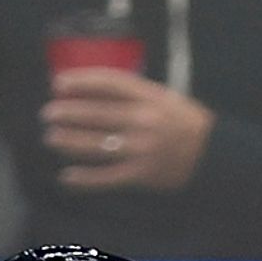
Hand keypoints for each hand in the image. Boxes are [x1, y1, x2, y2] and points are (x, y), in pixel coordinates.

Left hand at [45, 68, 214, 190]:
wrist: (213, 156)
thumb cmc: (186, 123)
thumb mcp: (165, 98)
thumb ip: (133, 93)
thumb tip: (93, 91)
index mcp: (150, 97)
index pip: (109, 84)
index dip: (81, 82)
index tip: (59, 83)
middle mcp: (144, 121)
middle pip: (97, 114)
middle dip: (68, 113)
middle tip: (48, 113)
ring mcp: (141, 150)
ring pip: (97, 145)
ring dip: (69, 142)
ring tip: (51, 138)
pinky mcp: (141, 175)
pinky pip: (107, 177)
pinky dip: (85, 179)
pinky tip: (66, 177)